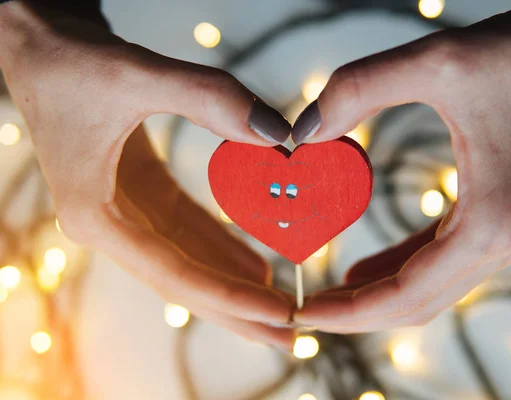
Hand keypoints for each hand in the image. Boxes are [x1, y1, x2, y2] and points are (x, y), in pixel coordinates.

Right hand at [0, 1, 295, 348]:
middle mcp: (109, 225)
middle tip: (291, 336)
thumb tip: (278, 134)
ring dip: (233, 284)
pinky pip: (186, 229)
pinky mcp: (139, 189)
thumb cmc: (65, 60)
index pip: (176, 274)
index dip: (231, 298)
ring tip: (279, 308)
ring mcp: (123, 210)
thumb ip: (209, 98)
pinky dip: (221, 246)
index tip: (281, 315)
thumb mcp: (136, 74)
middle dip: (238, 311)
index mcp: (97, 217)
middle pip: (184, 281)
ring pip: (188, 260)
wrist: (35, 39)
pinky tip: (254, 264)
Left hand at [292, 7, 510, 332]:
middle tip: (304, 310)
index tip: (304, 313)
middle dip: (357, 313)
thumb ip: (360, 89)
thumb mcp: (434, 62)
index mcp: (489, 222)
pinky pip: (438, 262)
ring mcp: (503, 235)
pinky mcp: (494, 218)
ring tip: (327, 295)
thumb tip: (304, 130)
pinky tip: (365, 271)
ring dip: (377, 297)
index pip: (407, 294)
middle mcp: (502, 241)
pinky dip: (399, 271)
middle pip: (417, 304)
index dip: (350, 311)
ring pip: (429, 290)